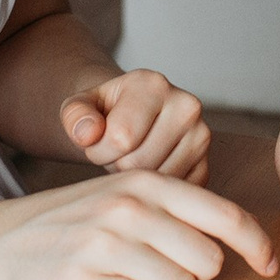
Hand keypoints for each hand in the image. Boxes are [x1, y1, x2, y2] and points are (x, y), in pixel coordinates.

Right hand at [0, 171, 276, 279]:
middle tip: (154, 269)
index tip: (270, 266)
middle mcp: (127, 208)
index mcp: (145, 182)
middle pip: (206, 264)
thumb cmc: (72, 223)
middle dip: (190, 276)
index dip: (257, 245)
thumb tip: (236, 244)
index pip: (223, 215)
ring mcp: (102, 245)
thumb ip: (175, 210)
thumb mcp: (122, 196)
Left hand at [60, 69, 211, 182]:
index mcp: (154, 85)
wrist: (131, 117)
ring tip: (130, 159)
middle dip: (115, 166)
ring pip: (156, 182)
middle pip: (138, 163)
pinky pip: (172, 194)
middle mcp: (187, 107)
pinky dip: (153, 191)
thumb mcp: (79, 107)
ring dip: (134, 180)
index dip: (98, 149)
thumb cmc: (105, 113)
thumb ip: (74, 115)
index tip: (96, 143)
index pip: (121, 137)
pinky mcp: (205, 166)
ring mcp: (201, 137)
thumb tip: (87, 134)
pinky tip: (145, 171)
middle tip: (114, 153)